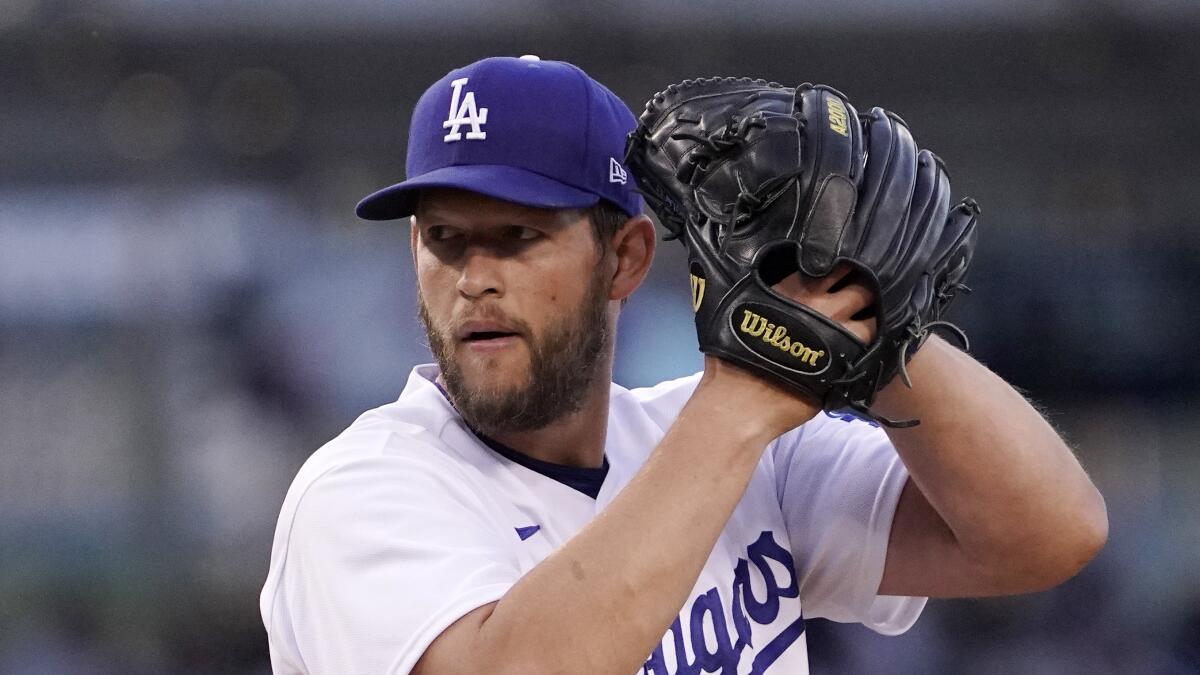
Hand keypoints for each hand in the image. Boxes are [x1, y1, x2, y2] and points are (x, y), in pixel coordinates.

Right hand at [696, 264, 876, 434]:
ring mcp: (838, 334)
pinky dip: (874, 345)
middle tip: (864, 295)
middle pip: (861, 285)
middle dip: (865, 288)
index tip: (846, 269)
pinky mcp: (848, 363)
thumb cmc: (732, 360)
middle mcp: (821, 305)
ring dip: (875, 317)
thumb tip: (766, 282)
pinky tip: (869, 347)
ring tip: (871, 322)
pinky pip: (874, 348)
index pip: (832, 264)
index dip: (842, 266)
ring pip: (875, 316)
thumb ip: (758, 292)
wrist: (740, 403)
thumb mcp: (735, 310)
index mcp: (793, 288)